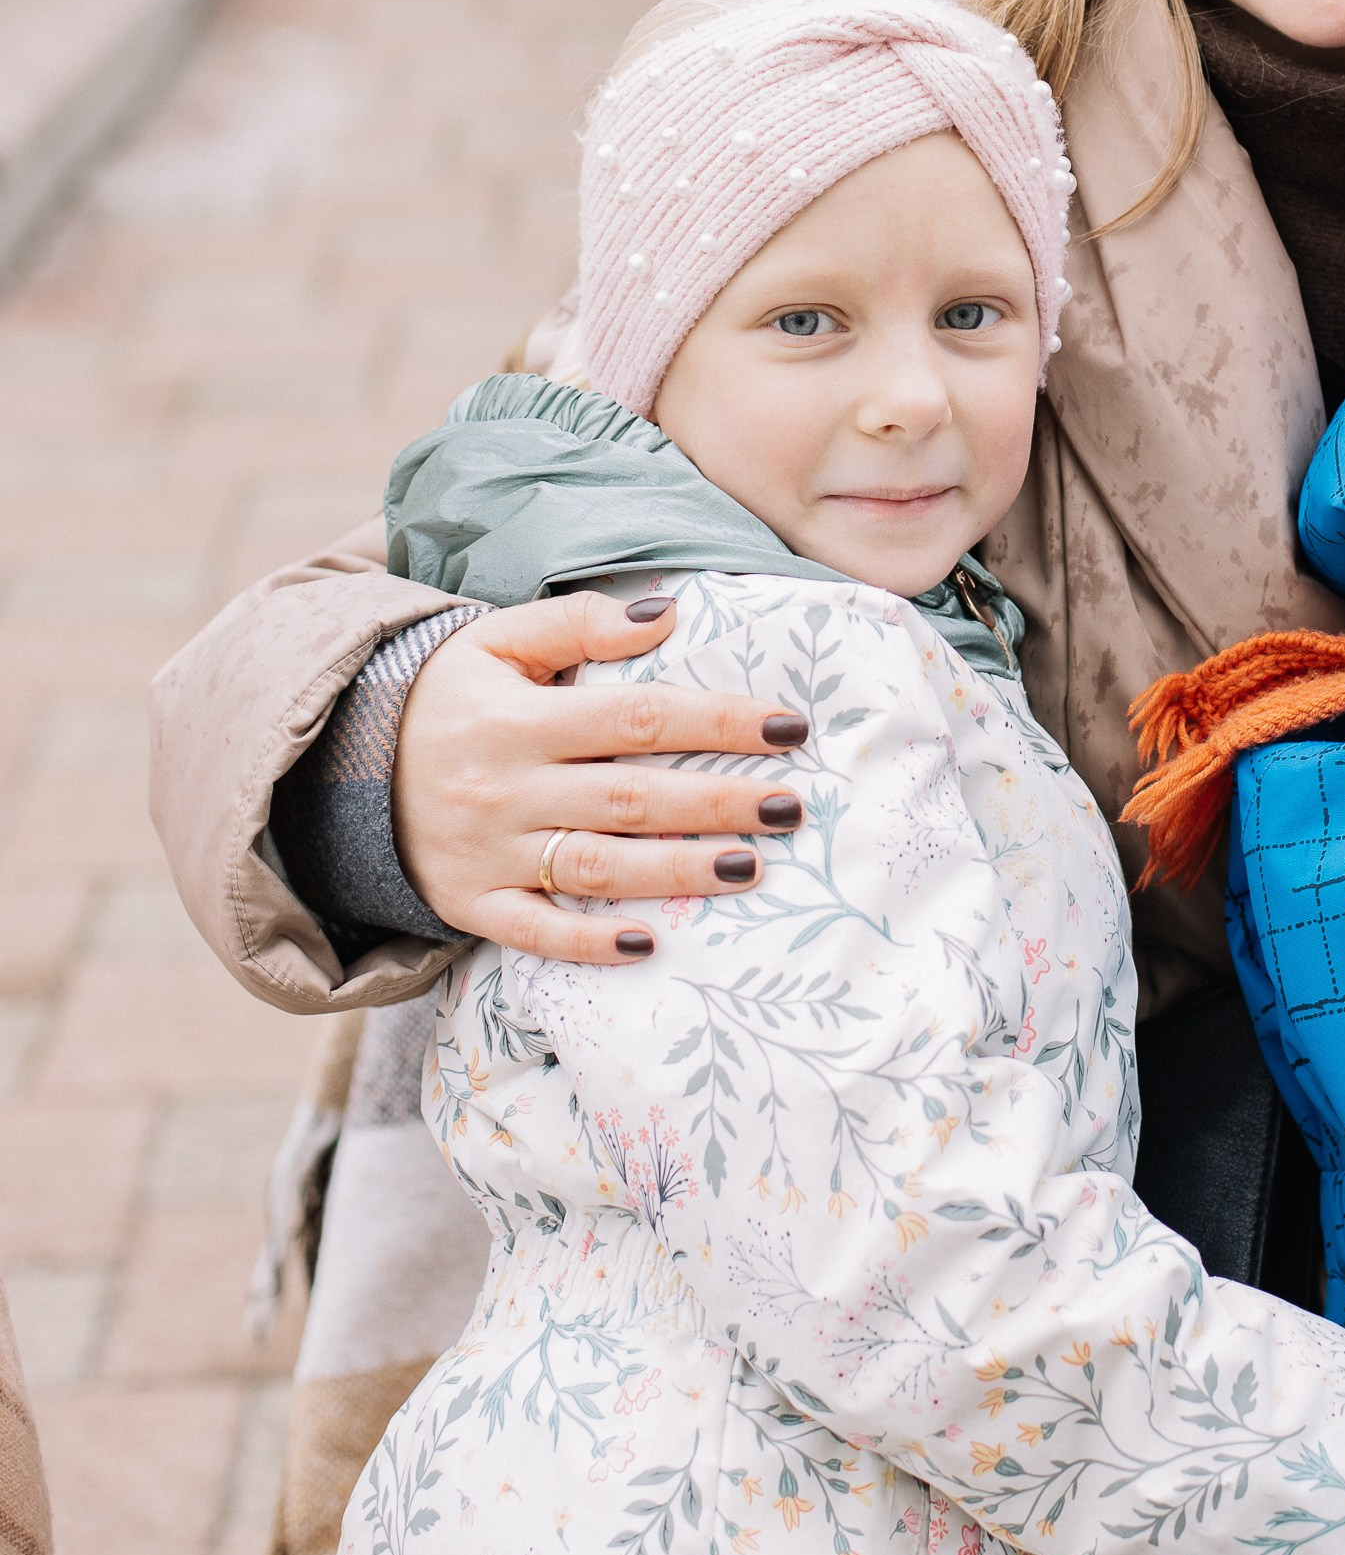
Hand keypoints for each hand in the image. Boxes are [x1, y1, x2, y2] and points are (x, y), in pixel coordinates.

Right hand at [392, 591, 807, 965]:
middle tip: (790, 807)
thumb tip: (669, 611)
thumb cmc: (447, 696)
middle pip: (632, 798)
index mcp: (521, 718)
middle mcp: (508, 788)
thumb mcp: (497, 640)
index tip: (789, 725)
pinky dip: (590, 944)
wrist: (344, 766)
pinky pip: (536, 933)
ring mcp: (490, 853)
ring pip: (598, 868)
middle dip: (718, 802)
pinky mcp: (472, 905)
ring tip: (752, 866)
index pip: (637, 717)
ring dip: (678, 871)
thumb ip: (579, 625)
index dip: (717, 721)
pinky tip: (651, 944)